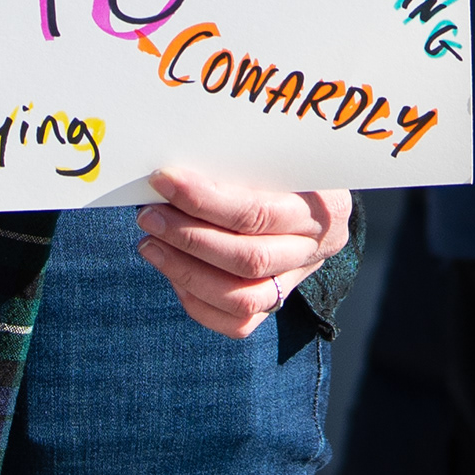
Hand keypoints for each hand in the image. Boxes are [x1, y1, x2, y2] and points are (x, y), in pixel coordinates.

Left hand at [132, 167, 351, 340]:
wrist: (313, 193)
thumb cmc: (283, 162)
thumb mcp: (273, 152)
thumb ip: (236, 162)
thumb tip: (173, 173)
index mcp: (325, 207)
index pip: (258, 212)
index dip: (205, 200)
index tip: (164, 181)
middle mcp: (316, 249)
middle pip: (248, 259)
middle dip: (189, 238)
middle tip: (149, 217)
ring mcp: (297, 281)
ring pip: (242, 299)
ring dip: (186, 272)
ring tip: (150, 245)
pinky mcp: (276, 303)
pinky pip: (237, 323)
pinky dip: (198, 301)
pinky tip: (172, 272)